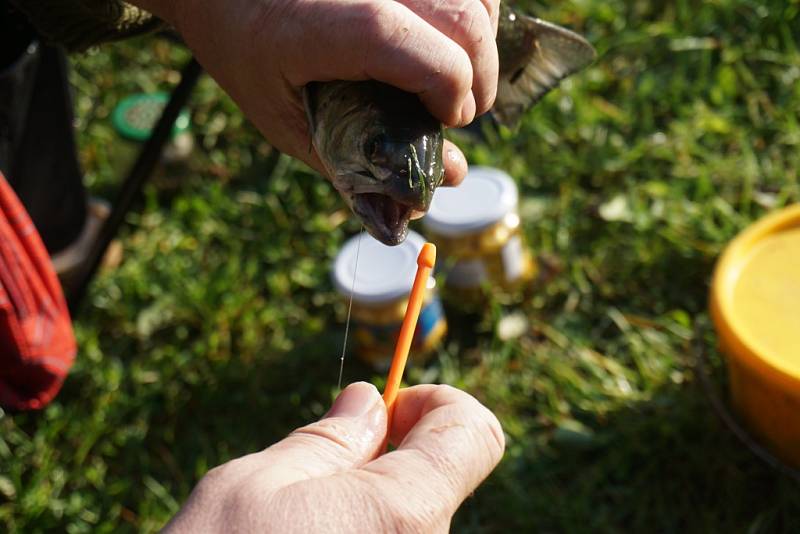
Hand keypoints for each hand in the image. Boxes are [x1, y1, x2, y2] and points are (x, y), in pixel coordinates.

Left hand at [131, 0, 500, 186]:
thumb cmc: (247, 54)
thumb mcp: (285, 121)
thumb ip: (348, 165)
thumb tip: (416, 203)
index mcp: (309, 24)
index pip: (392, 39)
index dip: (442, 84)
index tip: (449, 120)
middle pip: (456, 16)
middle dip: (478, 78)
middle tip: (459, 113)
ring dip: (484, 44)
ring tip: (461, 78)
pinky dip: (476, 14)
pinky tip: (456, 41)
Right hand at [163, 383, 504, 532]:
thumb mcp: (253, 487)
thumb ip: (325, 440)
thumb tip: (368, 401)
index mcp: (404, 512)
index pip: (475, 434)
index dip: (435, 403)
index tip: (385, 412)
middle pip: (438, 479)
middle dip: (388, 457)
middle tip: (317, 471)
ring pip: (408, 519)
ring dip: (366, 504)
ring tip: (297, 525)